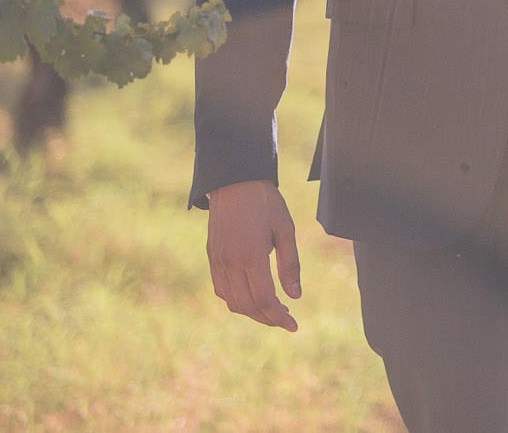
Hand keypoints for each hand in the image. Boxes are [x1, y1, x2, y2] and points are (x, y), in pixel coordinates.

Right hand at [206, 180, 301, 331]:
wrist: (235, 182)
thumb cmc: (266, 204)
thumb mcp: (286, 230)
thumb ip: (290, 265)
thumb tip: (295, 296)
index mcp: (251, 256)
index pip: (264, 299)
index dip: (279, 317)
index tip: (293, 325)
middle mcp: (230, 263)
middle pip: (247, 306)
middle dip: (268, 319)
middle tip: (286, 320)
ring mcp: (218, 261)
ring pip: (232, 301)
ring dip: (252, 312)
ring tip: (272, 311)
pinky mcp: (212, 257)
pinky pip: (221, 289)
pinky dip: (236, 300)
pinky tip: (252, 297)